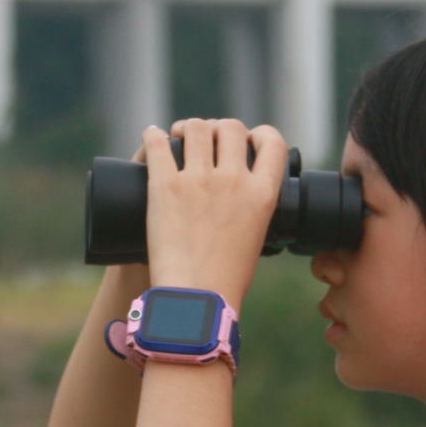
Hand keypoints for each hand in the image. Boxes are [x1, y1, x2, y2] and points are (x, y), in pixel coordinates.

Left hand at [142, 119, 287, 303]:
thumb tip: (243, 201)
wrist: (196, 298)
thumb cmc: (226, 279)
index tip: (248, 139)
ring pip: (196, 128)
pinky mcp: (165, 186)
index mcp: (263, 195)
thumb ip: (252, 211)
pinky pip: (156, 144)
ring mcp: (199, 181)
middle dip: (219, 129)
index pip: (273, 143)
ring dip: (187, 128)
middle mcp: (234, 181)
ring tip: (177, 136)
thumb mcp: (256, 238)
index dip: (260, 134)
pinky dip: (153, 136)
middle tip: (206, 139)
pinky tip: (152, 136)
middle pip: (230, 128)